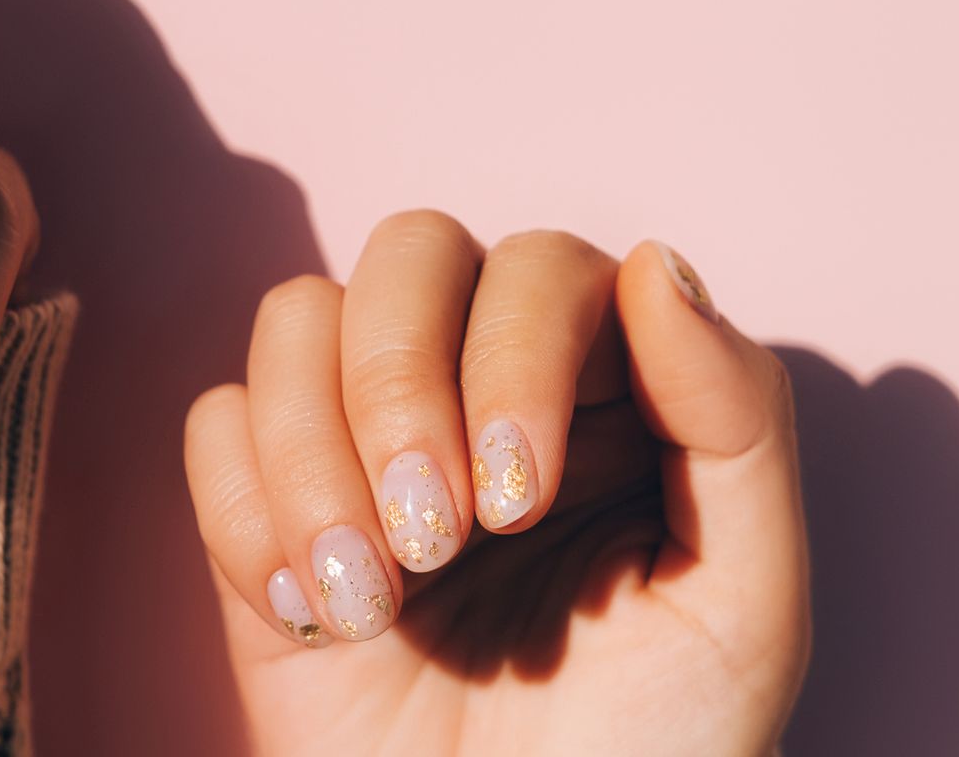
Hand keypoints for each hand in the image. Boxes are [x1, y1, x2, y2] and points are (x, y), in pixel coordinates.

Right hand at [184, 213, 809, 753]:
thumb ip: (735, 421)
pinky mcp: (271, 506)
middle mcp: (481, 387)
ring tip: (368, 600)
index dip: (514, 355)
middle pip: (408, 252)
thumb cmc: (644, 752)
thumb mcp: (742, 603)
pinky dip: (250, 514)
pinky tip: (313, 616)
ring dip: (316, 454)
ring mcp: (368, 439)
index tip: (519, 506)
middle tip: (436, 541)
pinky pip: (216, 424)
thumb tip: (660, 262)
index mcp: (609, 391)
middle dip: (401, 384)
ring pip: (296, 315)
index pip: (543, 269)